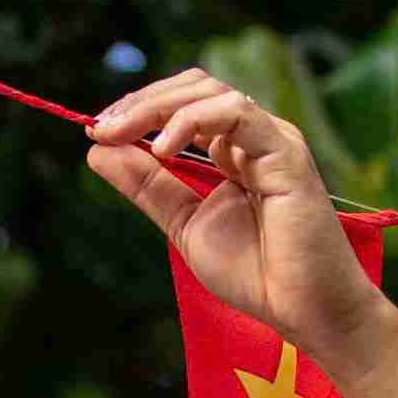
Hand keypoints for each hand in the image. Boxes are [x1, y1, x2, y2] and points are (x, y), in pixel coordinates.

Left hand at [84, 69, 390, 353]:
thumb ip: (147, 187)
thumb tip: (98, 151)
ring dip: (158, 107)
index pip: (183, 105)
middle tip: (102, 128)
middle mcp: (253, 137)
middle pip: (195, 88)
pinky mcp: (285, 152)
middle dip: (141, 102)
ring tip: (122, 134)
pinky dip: (192, 122)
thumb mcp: (184, 223)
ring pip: (212, 93)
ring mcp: (272, 140)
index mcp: (233, 150)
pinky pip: (237, 113)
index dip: (139, 110)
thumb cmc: (255, 272)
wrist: (300, 308)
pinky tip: (162, 149)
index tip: (97, 132)